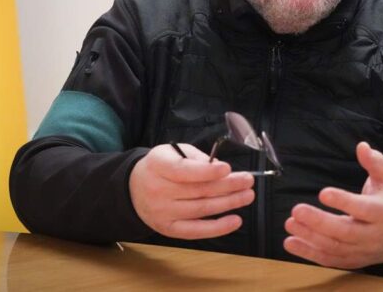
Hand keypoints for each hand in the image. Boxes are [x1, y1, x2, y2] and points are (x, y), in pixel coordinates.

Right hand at [129, 143, 254, 239]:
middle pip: (198, 191)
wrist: (134, 188)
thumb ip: (196, 158)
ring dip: (229, 203)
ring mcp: (163, 212)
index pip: (183, 171)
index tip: (228, 168)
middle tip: (248, 181)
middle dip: (227, 186)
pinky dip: (218, 227)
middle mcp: (158, 190)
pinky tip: (235, 220)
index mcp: (158, 166)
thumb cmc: (161, 166)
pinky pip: (196, 230)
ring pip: (201, 209)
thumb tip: (221, 170)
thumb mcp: (173, 151)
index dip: (207, 171)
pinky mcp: (168, 229)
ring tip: (247, 195)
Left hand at [283, 141, 382, 268]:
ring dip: (309, 237)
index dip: (344, 202)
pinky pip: (328, 260)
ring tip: (290, 223)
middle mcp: (373, 235)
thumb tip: (362, 147)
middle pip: (345, 232)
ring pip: (334, 248)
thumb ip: (375, 162)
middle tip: (297, 210)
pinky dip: (308, 253)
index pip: (363, 208)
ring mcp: (361, 251)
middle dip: (319, 222)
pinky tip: (291, 242)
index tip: (323, 193)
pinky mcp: (350, 261)